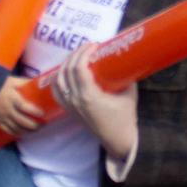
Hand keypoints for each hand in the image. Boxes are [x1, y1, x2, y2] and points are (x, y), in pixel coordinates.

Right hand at [0, 79, 45, 134]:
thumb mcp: (12, 81)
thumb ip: (25, 83)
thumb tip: (39, 83)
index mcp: (11, 98)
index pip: (23, 106)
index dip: (33, 111)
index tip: (42, 113)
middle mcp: (7, 110)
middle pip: (21, 121)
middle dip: (33, 125)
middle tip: (42, 125)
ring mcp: (2, 118)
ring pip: (16, 128)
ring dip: (27, 131)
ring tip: (36, 130)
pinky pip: (9, 131)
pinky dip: (18, 134)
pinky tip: (25, 133)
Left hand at [53, 44, 138, 159]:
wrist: (118, 140)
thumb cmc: (125, 118)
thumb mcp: (129, 93)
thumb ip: (124, 76)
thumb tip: (123, 58)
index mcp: (89, 96)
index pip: (78, 68)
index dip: (84, 53)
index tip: (94, 45)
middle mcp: (76, 100)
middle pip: (67, 70)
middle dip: (75, 54)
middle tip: (87, 47)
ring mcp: (71, 106)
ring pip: (58, 80)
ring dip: (65, 64)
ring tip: (77, 56)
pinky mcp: (69, 110)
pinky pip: (57, 92)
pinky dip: (57, 79)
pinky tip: (63, 71)